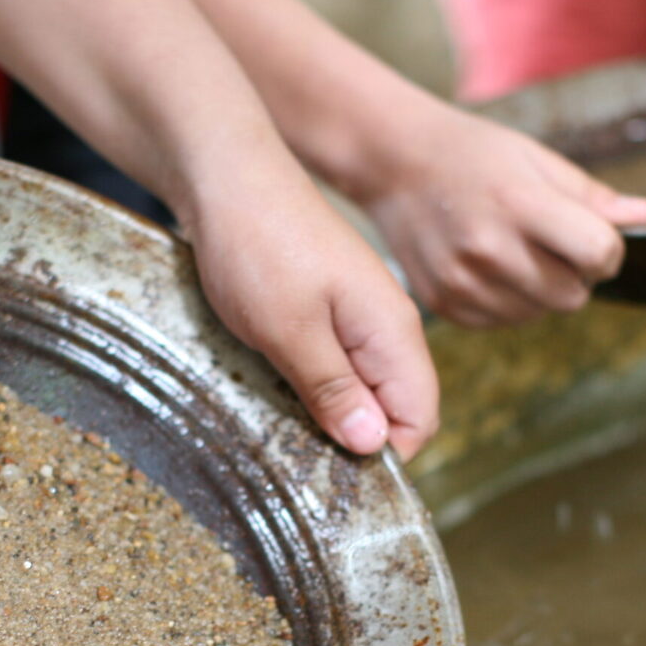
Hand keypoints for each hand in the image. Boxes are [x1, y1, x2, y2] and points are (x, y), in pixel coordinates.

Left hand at [182, 163, 437, 460]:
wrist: (226, 175)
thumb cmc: (257, 245)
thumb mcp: (290, 330)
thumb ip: (334, 390)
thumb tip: (373, 446)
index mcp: (393, 331)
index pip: (419, 420)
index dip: (382, 457)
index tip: (330, 470)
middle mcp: (388, 327)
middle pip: (395, 409)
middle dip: (355, 439)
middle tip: (297, 447)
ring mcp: (359, 317)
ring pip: (363, 389)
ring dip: (329, 412)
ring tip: (281, 413)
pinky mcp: (329, 310)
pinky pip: (337, 365)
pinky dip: (312, 383)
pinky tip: (276, 382)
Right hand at [356, 102, 645, 328]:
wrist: (394, 164)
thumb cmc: (471, 154)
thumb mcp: (535, 158)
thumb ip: (590, 195)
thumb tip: (645, 216)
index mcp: (519, 203)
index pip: (599, 253)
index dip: (608, 249)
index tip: (593, 237)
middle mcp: (489, 249)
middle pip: (573, 295)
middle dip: (576, 274)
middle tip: (549, 242)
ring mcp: (463, 282)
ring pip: (540, 314)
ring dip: (542, 290)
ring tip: (513, 250)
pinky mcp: (446, 305)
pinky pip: (504, 322)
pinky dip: (509, 302)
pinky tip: (489, 266)